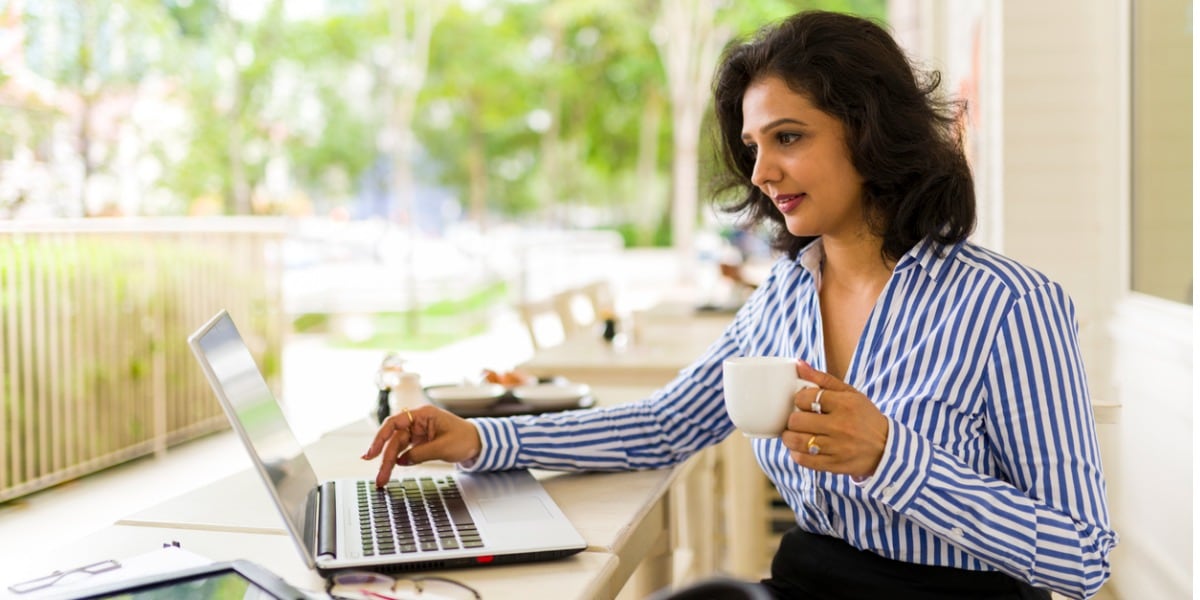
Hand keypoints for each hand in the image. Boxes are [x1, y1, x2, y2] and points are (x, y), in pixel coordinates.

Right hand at [361, 405, 481, 487]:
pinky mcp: (419, 441)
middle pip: (394, 438)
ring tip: (382, 479)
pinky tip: (391, 469)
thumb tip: (401, 461)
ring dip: (389, 462)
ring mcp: (417, 432)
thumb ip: (420, 454)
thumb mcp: (443, 447)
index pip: (394, 422)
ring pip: (397, 446)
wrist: (478, 443)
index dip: (380, 437)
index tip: (373, 453)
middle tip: (380, 476)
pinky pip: (404, 451)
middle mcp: (417, 421)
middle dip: (385, 457)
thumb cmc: (465, 438)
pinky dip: (397, 460)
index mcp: (423, 414)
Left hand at [782, 360, 888, 478]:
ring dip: (789, 437)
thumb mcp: (849, 393)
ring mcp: (838, 447)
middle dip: (792, 419)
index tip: (802, 402)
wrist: (886, 448)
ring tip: (793, 434)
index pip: (807, 398)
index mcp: (845, 404)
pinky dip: (796, 454)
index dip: (798, 399)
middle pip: (797, 421)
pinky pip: (804, 460)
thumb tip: (798, 364)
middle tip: (796, 419)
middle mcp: (841, 426)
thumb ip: (823, 379)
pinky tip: (801, 448)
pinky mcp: (834, 465)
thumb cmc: (864, 417)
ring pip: (797, 441)